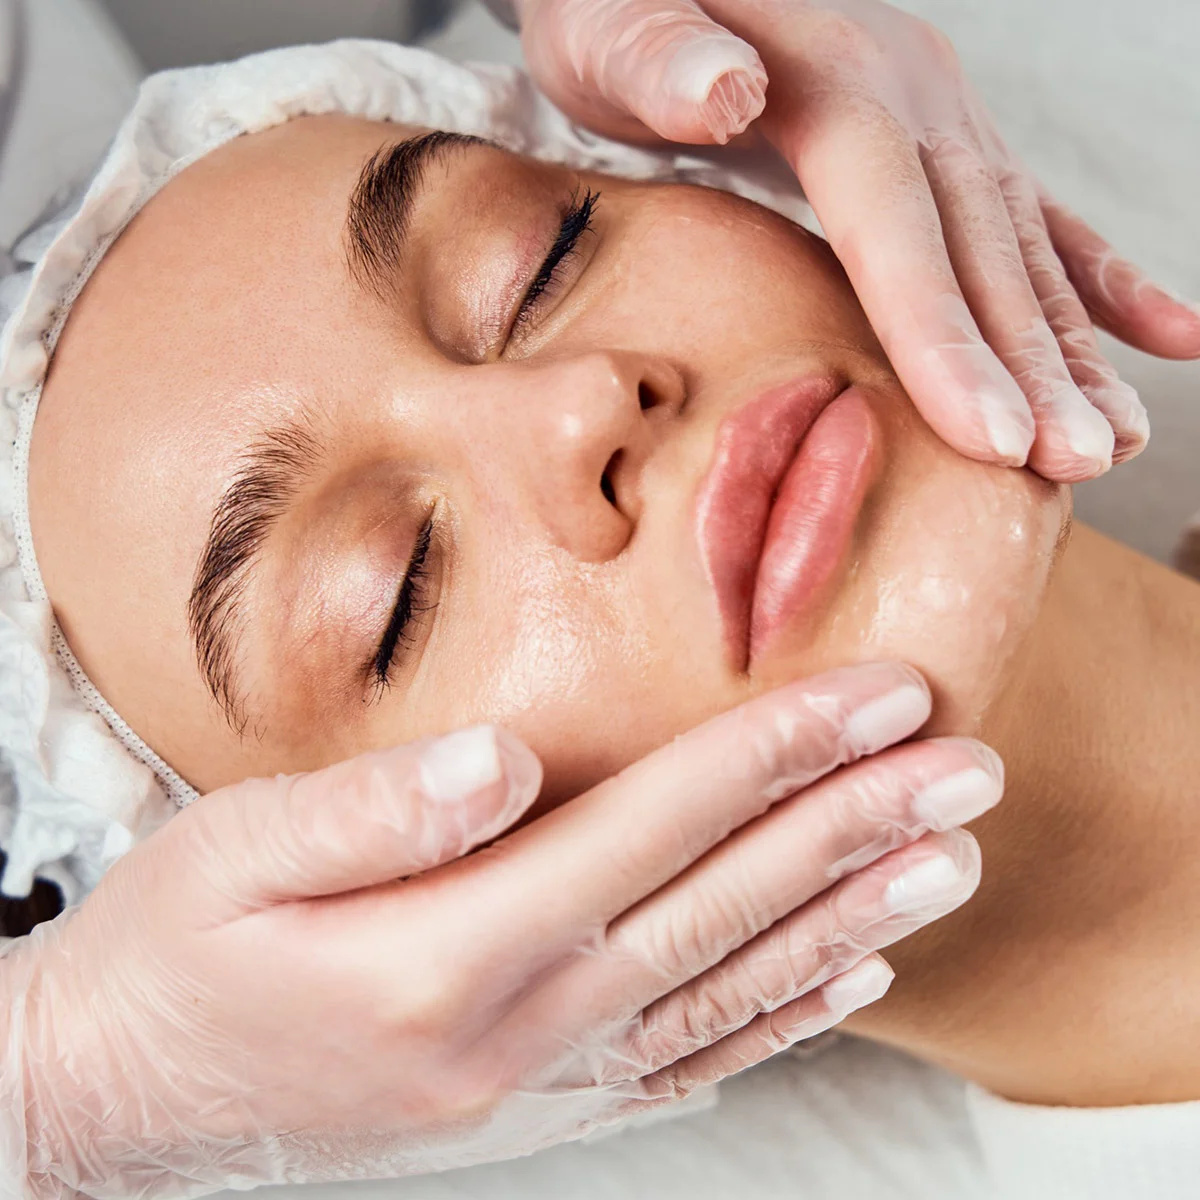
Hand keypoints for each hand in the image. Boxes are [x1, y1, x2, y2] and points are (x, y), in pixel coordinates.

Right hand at [2, 662, 996, 1197]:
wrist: (127, 1095)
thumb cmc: (174, 953)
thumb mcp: (229, 855)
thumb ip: (376, 810)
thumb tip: (508, 761)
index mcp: (450, 950)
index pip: (656, 824)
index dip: (777, 752)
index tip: (879, 695)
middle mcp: (519, 1028)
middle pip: (725, 903)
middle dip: (857, 823)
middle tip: (966, 765)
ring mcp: (539, 1080)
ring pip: (734, 986)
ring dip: (852, 915)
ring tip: (949, 858)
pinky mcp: (537, 1104)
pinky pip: (693, 1059)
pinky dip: (786, 1013)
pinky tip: (851, 975)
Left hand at [511, 0, 1199, 480]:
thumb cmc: (609, 14)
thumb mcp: (608, 30)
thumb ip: (658, 59)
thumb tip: (729, 89)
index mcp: (833, 81)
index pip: (896, 223)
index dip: (945, 333)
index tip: (993, 438)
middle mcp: (910, 94)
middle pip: (980, 245)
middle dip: (1028, 365)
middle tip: (1073, 465)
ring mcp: (938, 115)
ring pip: (1021, 244)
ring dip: (1069, 346)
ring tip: (1112, 441)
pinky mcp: (940, 141)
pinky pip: (1035, 216)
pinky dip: (1095, 280)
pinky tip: (1161, 336)